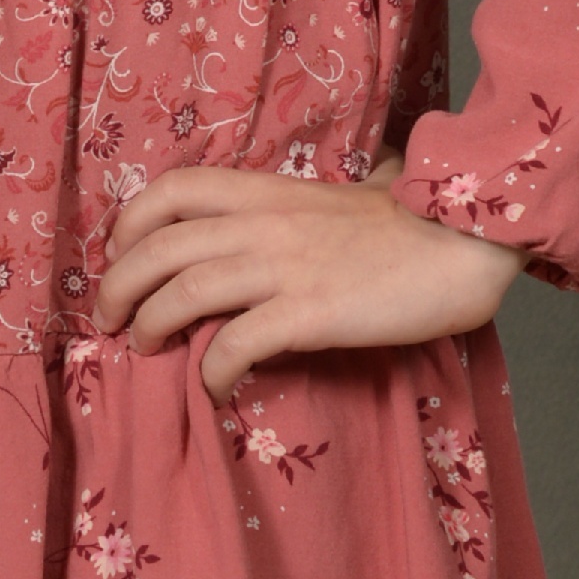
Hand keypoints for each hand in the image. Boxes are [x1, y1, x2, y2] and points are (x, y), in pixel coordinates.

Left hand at [95, 166, 523, 404]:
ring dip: (150, 325)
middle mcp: (262, 224)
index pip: (170, 190)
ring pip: (184, 292)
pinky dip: (213, 370)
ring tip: (144, 349)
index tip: (119, 255)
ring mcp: (284, 268)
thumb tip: (325, 194)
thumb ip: (313, 199)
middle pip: (158, 247)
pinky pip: (236, 344)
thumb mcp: (347, 193)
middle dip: (118, 285)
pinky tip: (215, 388)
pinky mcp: (310, 313)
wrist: (467, 239)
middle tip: (110, 319)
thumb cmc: (415, 222)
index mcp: (265, 192)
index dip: (129, 223)